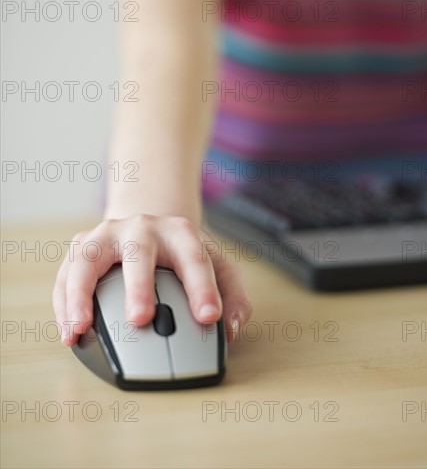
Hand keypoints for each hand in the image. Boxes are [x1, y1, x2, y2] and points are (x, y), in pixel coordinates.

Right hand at [52, 215, 251, 345]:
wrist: (148, 224)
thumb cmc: (183, 253)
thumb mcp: (216, 266)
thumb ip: (232, 296)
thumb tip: (230, 330)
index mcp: (181, 232)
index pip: (195, 258)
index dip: (202, 288)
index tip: (208, 318)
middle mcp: (142, 228)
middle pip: (138, 251)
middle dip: (139, 285)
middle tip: (140, 319)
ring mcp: (108, 234)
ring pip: (89, 257)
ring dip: (81, 293)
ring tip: (81, 328)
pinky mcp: (82, 245)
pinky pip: (66, 273)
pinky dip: (64, 303)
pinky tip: (69, 332)